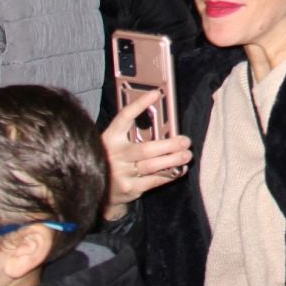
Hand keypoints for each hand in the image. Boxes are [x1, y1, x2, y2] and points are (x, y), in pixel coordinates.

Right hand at [101, 91, 192, 219]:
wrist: (99, 191)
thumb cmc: (114, 161)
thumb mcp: (117, 145)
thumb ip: (133, 135)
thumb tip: (164, 126)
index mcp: (109, 139)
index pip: (123, 118)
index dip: (138, 105)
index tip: (155, 94)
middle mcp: (114, 156)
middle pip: (145, 148)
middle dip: (169, 145)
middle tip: (186, 141)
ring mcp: (120, 174)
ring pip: (152, 165)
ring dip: (173, 160)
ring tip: (187, 155)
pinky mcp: (129, 188)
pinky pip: (154, 180)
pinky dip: (169, 174)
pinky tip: (179, 169)